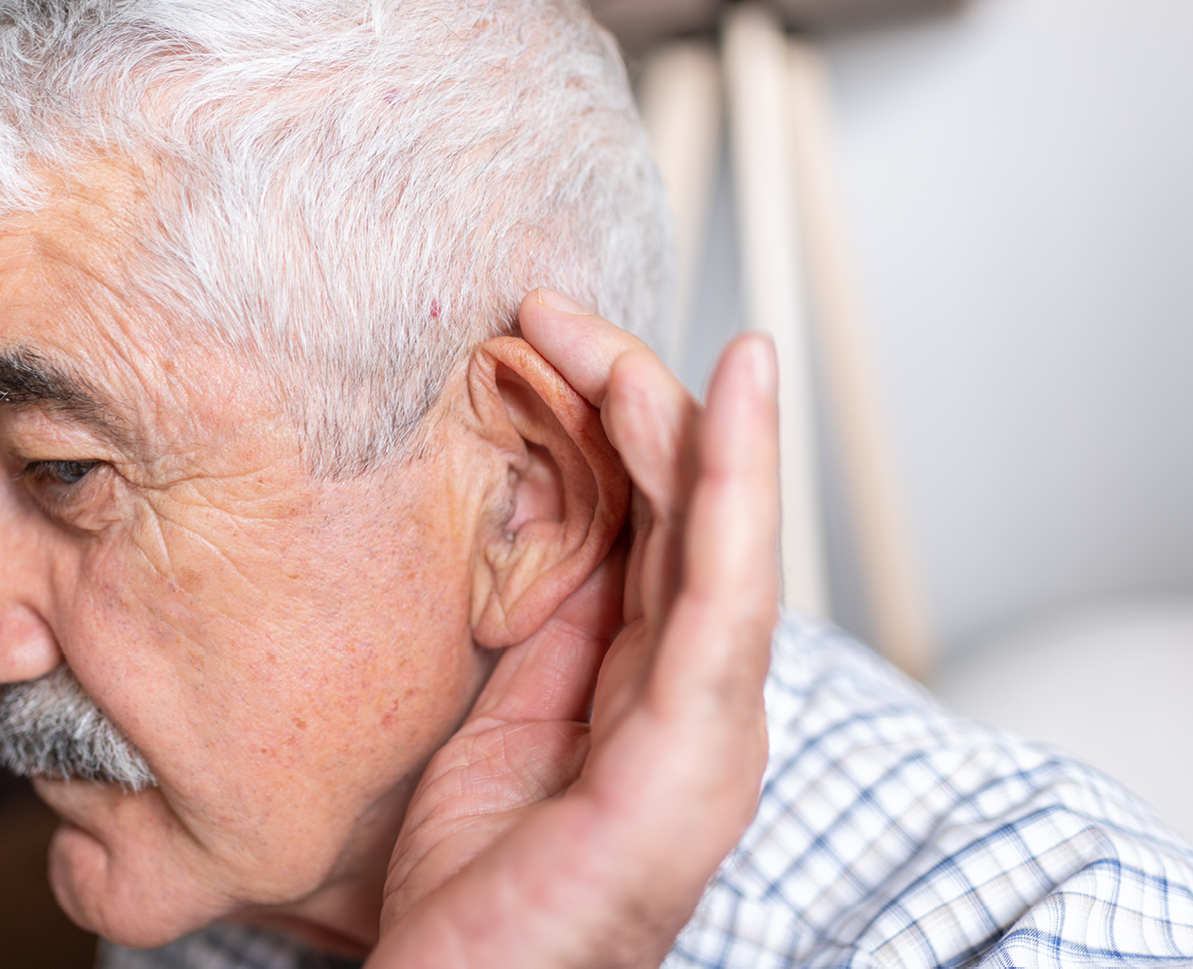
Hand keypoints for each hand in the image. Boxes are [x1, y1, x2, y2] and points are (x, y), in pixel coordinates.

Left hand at [369, 289, 781, 967]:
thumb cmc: (477, 900)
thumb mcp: (502, 733)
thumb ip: (545, 641)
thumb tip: (550, 536)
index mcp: (648, 696)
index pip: (649, 533)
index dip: (613, 430)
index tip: (547, 344)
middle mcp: (695, 704)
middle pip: (686, 519)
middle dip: (635, 403)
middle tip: (556, 310)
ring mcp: (707, 732)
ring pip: (722, 540)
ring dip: (696, 423)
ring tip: (660, 329)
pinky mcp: (693, 758)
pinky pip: (717, 600)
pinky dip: (731, 490)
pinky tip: (729, 403)